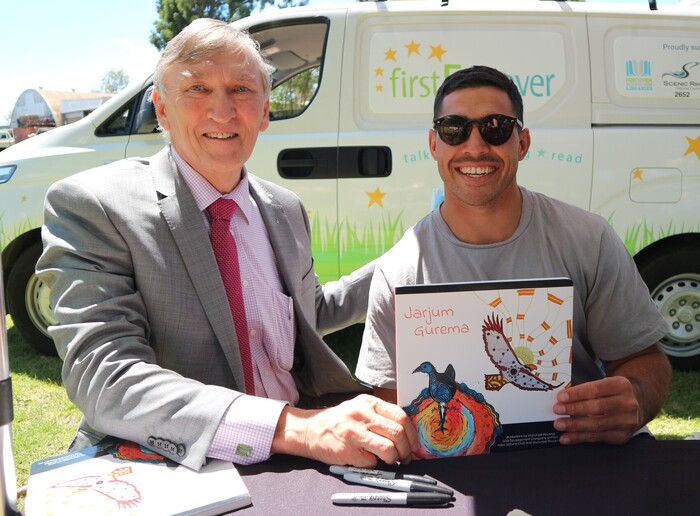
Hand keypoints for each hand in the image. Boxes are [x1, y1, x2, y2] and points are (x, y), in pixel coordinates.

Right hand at [273, 394, 419, 466]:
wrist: (309, 430)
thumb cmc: (339, 421)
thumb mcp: (360, 408)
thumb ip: (381, 415)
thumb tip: (408, 433)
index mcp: (369, 402)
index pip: (401, 416)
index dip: (412, 434)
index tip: (414, 445)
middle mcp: (362, 414)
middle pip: (398, 433)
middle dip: (406, 449)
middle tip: (405, 457)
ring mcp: (353, 432)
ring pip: (388, 449)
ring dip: (393, 459)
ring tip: (389, 460)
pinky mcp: (347, 450)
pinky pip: (371, 462)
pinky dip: (374, 464)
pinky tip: (367, 459)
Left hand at [553, 376, 642, 444]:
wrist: (638, 405)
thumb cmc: (612, 393)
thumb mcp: (605, 384)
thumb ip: (587, 389)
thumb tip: (562, 398)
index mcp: (621, 385)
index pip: (596, 389)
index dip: (577, 394)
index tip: (561, 397)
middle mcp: (628, 404)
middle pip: (597, 407)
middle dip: (574, 409)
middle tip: (557, 410)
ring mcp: (627, 421)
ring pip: (597, 425)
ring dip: (575, 426)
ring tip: (559, 425)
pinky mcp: (623, 436)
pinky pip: (598, 437)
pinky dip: (580, 438)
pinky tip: (567, 437)